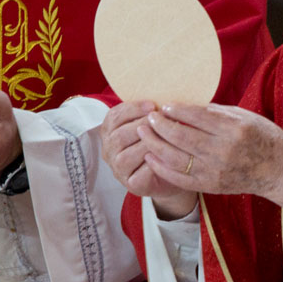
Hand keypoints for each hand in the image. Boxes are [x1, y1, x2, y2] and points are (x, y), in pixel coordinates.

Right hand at [100, 99, 196, 218]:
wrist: (173, 171)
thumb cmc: (162, 142)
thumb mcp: (154, 123)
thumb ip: (151, 112)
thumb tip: (163, 97)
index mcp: (110, 131)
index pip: (114, 116)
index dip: (133, 109)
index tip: (153, 105)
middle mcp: (109, 150)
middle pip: (119, 135)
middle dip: (143, 125)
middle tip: (163, 120)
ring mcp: (118, 168)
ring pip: (126, 155)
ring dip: (147, 144)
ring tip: (167, 137)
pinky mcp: (131, 185)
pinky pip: (139, 174)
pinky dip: (152, 164)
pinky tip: (166, 156)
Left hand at [139, 104, 282, 212]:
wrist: (279, 171)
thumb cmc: (264, 139)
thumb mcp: (246, 117)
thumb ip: (217, 113)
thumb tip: (186, 107)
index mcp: (234, 130)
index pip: (196, 116)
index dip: (177, 110)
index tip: (165, 106)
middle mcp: (224, 151)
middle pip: (181, 136)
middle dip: (160, 125)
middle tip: (149, 117)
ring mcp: (216, 171)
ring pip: (175, 157)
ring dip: (154, 144)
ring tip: (144, 133)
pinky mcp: (211, 185)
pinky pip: (180, 178)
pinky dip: (162, 167)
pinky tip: (151, 156)